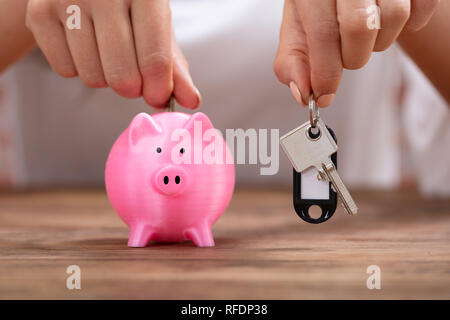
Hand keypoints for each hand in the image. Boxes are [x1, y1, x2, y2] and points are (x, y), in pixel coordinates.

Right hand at [25, 0, 200, 108]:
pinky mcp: (39, 12)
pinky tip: (84, 45)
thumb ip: (174, 66)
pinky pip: (65, 70)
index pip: (154, 58)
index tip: (158, 97)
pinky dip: (79, 68)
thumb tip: (191, 101)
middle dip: (132, 88)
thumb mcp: (158, 27)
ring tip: (108, 53)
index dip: (158, 88)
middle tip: (132, 76)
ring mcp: (67, 0)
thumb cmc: (129, 7)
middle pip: (122, 76)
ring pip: (92, 77)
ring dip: (105, 77)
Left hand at [274, 0, 439, 107]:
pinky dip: (410, 26)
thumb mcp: (298, 25)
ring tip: (367, 34)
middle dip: (352, 57)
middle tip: (346, 53)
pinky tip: (389, 22)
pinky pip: (421, 10)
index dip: (325, 73)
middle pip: (359, 27)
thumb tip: (302, 93)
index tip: (324, 94)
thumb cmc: (323, 3)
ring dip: (380, 42)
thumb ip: (293, 59)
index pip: (323, 33)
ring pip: (394, 18)